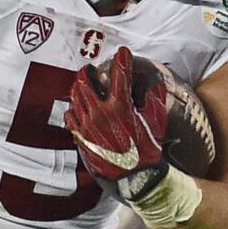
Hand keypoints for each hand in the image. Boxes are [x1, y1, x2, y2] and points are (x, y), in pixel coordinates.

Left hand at [64, 47, 169, 202]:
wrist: (136, 177)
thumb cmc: (148, 150)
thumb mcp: (157, 122)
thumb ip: (155, 99)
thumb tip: (156, 81)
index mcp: (120, 107)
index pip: (120, 75)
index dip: (122, 59)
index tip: (122, 51)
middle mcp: (100, 113)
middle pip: (85, 83)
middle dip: (87, 72)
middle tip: (90, 68)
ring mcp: (87, 126)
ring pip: (75, 98)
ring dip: (78, 88)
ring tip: (82, 84)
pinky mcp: (81, 137)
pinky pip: (70, 117)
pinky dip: (73, 109)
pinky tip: (76, 108)